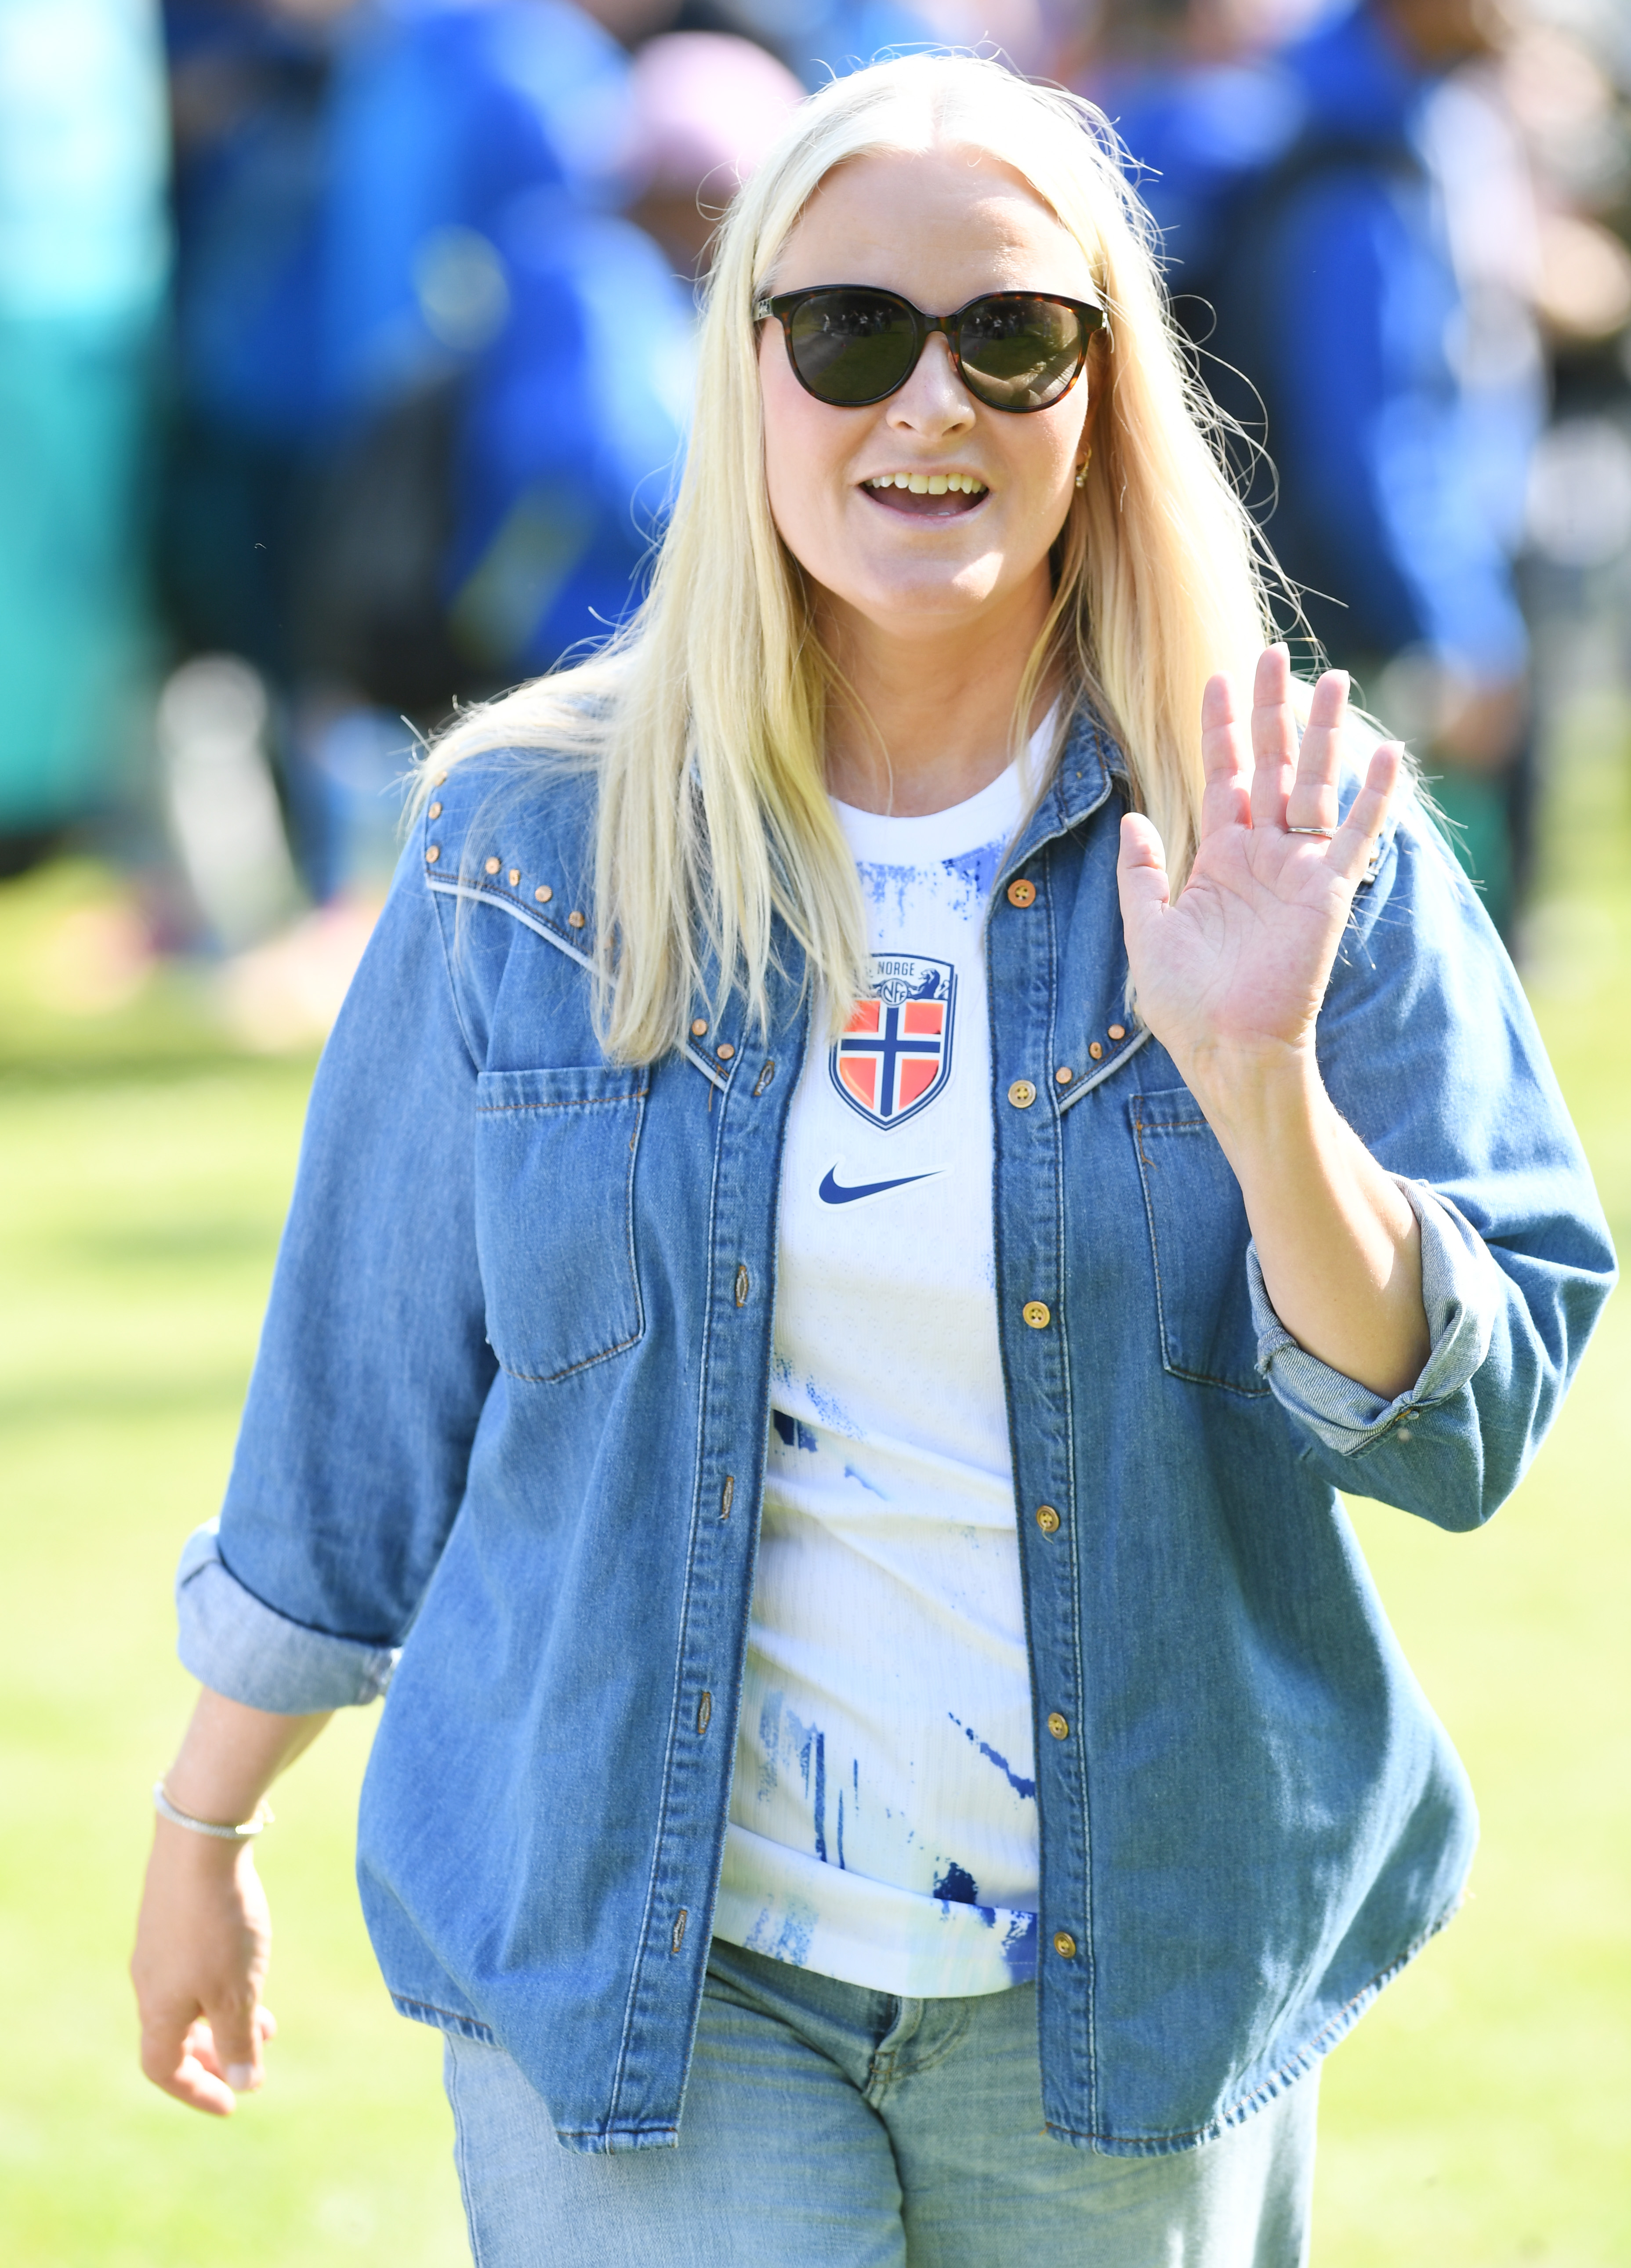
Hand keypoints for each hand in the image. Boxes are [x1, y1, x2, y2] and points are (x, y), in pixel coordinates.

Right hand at [131, 1821, 275, 2116]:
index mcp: (158, 2007)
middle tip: (252, 2063)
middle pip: (173, 2036)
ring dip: (222, 2018)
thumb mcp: (237, 1991)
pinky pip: (190, 1968)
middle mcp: (149, 1979)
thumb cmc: (219, 1923)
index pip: (163, 2068)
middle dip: (213, 2056)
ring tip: (265, 2020)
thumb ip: (239, 2039)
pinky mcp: (172, 1913)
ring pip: (186, 2000)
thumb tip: (246, 2085)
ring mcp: (158, 1943)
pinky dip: (218, 1984)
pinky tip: (249, 1968)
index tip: (233, 2104)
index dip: (196, 2091)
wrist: (201, 1839)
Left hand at [1117, 647, 1400, 1090]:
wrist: (1226, 1050)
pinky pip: (1357, 836)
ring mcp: (1298, 871)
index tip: (1219, 678)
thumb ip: (1141, 874)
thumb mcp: (1146, 932)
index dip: (1222, 729)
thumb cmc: (1185, 1004)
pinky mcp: (1328, 893)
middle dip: (1272, 710)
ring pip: (1315, 785)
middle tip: (1272, 653)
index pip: (1223, 776)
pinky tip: (1390, 752)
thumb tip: (1134, 819)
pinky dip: (1375, 797)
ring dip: (1325, 734)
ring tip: (1334, 680)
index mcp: (1219, 858)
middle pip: (1272, 764)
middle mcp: (1262, 855)